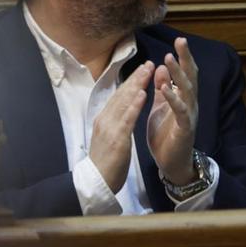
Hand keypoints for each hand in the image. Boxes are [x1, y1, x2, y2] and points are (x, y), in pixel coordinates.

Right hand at [89, 61, 152, 193]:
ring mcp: (110, 128)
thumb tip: (123, 106)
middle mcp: (105, 119)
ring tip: (148, 71)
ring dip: (137, 84)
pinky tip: (142, 94)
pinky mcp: (116, 139)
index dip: (132, 80)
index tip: (144, 68)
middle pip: (122, 94)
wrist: (96, 183)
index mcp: (104, 118)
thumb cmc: (105, 160)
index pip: (119, 95)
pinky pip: (127, 119)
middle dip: (136, 77)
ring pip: (124, 102)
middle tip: (149, 63)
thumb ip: (116, 120)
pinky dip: (134, 105)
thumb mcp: (110, 135)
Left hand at [147, 37, 199, 184]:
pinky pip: (180, 111)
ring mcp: (189, 115)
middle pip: (190, 76)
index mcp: (183, 98)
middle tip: (180, 41)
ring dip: (178, 74)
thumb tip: (159, 66)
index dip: (182, 57)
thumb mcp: (160, 107)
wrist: (172, 163)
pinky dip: (173, 98)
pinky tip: (165, 88)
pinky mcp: (184, 128)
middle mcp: (190, 103)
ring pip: (187, 90)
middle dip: (185, 58)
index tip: (178, 40)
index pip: (185, 73)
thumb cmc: (166, 135)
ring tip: (169, 59)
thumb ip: (161, 88)